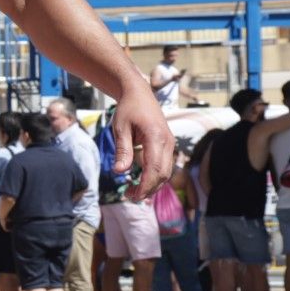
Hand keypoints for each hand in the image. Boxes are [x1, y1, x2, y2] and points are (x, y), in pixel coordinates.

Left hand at [114, 86, 173, 200]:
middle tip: (129, 196)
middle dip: (148, 189)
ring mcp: (170, 143)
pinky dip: (155, 177)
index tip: (133, 196)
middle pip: (163, 174)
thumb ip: (122, 150)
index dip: (146, 185)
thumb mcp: (120, 128)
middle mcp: (168, 142)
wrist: (139, 93)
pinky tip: (141, 182)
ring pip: (166, 172)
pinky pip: (164, 166)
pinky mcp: (167, 145)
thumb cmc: (128, 109)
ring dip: (152, 185)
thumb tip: (119, 172)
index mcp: (156, 137)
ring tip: (132, 192)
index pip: (155, 168)